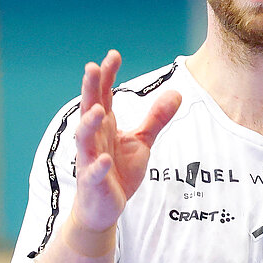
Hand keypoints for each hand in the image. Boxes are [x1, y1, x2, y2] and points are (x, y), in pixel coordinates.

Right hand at [70, 49, 182, 233]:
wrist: (103, 208)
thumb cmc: (119, 172)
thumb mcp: (141, 142)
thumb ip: (156, 118)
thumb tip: (177, 92)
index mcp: (105, 126)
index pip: (103, 95)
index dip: (107, 76)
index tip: (113, 55)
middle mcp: (94, 138)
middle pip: (89, 109)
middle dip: (90, 90)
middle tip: (92, 68)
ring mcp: (90, 159)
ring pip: (85, 138)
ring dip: (89, 124)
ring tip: (99, 111)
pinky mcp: (94, 182)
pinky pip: (94, 172)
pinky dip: (99, 166)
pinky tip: (106, 159)